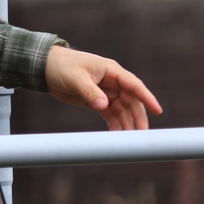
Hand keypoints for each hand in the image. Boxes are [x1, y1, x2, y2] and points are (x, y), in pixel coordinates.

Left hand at [44, 45, 162, 129]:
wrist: (46, 68)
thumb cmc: (62, 66)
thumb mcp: (76, 78)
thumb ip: (90, 92)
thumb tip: (105, 105)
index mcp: (111, 71)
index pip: (134, 85)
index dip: (146, 97)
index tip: (157, 110)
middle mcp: (112, 82)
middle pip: (131, 100)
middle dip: (137, 115)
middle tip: (142, 132)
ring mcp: (105, 92)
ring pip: (122, 109)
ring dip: (126, 122)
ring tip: (129, 137)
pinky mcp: (96, 101)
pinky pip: (110, 114)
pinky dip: (114, 123)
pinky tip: (116, 133)